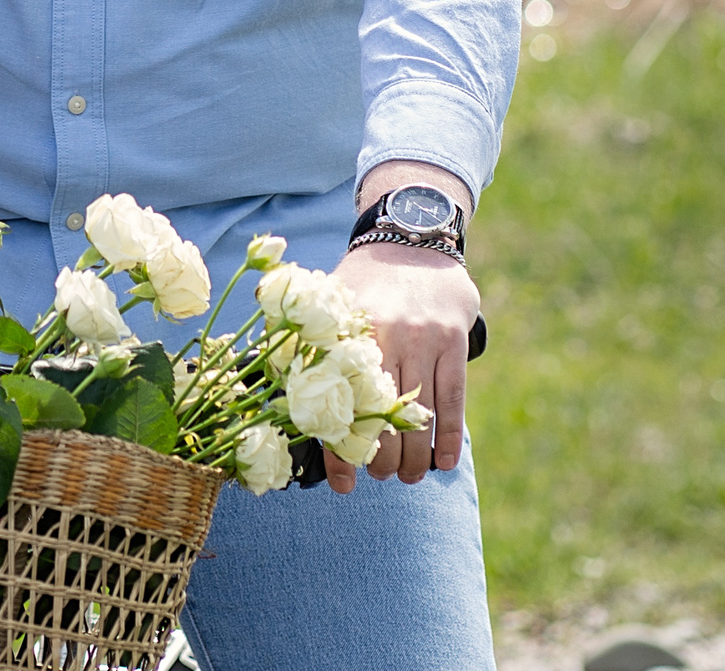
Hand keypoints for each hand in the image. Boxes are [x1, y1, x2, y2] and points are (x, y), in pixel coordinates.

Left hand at [325, 242, 480, 489]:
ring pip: (420, 412)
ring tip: (408, 477)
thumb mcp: (329, 299)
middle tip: (380, 476)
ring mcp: (425, 338)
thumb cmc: (363, 278)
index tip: (343, 486)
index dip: (341, 450)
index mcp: (348, 329)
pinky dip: (448, 435)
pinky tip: (443, 463)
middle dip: (382, 458)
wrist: (412, 236)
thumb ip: (305, 339)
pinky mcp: (454, 341)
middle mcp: (386, 334)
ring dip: (415, 456)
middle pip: (383, 414)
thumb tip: (270, 385)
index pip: (341, 403)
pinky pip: (452, 397)